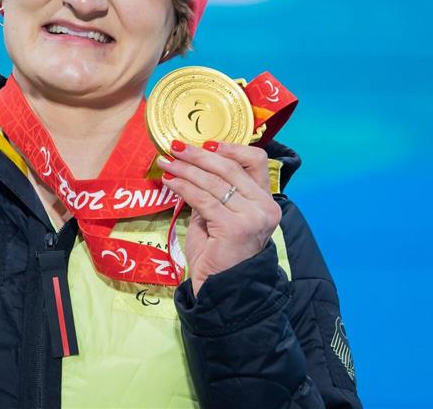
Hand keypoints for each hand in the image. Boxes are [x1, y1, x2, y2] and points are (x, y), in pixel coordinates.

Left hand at [158, 140, 280, 296]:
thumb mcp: (220, 216)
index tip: (205, 143)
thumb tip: (191, 165)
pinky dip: (182, 187)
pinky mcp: (234, 227)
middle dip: (198, 155)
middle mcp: (265, 206)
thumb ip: (215, 192)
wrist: (222, 289)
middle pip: (230, 167)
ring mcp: (252, 217)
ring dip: (185, 168)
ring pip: (213, 181)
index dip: (230, 148)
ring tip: (166, 162)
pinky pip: (202, 199)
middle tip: (175, 147)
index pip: (256, 161)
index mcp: (266, 200)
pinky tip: (169, 181)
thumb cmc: (218, 253)